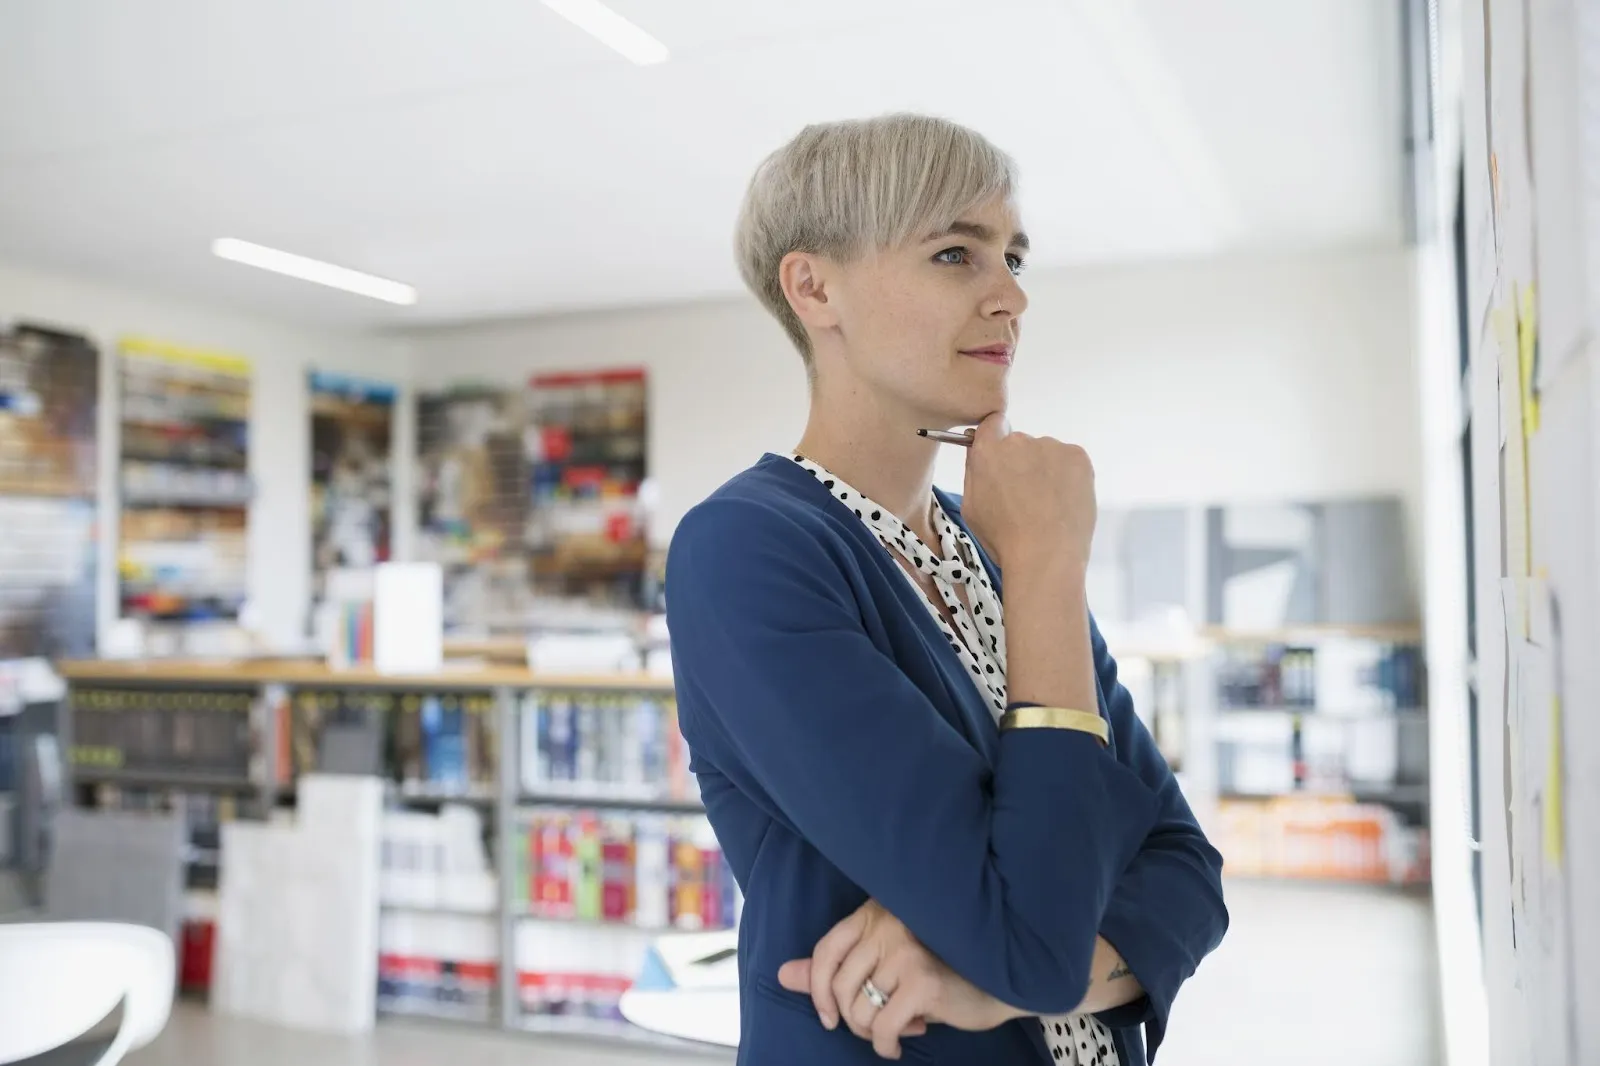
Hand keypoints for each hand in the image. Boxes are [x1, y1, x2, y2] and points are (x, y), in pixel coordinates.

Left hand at [777, 900, 1022, 1058]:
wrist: (996, 980)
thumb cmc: (939, 970)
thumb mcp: (883, 963)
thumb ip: (836, 968)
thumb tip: (784, 975)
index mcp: (874, 913)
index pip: (826, 949)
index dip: (818, 989)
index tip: (826, 1015)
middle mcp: (888, 925)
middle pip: (840, 985)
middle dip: (850, 1018)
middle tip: (874, 1025)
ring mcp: (905, 951)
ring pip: (859, 1010)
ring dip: (872, 1031)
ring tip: (897, 1027)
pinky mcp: (923, 981)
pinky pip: (882, 1028)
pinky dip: (886, 1044)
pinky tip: (904, 1040)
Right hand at [959, 411, 1096, 571]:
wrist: (1046, 556)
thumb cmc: (1003, 538)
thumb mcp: (972, 508)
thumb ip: (974, 473)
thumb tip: (980, 453)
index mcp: (988, 451)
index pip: (992, 424)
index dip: (996, 441)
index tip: (1002, 462)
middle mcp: (1019, 441)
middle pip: (1020, 443)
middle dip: (1021, 463)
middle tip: (1026, 497)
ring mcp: (1052, 446)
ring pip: (1046, 453)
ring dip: (1045, 470)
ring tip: (1048, 506)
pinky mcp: (1078, 457)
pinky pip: (1069, 461)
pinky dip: (1067, 476)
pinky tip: (1064, 502)